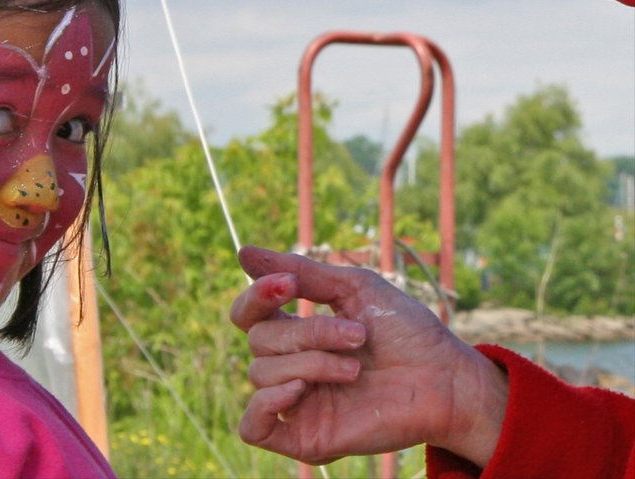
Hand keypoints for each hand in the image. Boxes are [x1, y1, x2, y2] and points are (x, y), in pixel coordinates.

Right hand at [230, 245, 507, 466]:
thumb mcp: (354, 288)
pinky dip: (264, 404)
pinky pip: (252, 426)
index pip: (249, 313)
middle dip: (308, 332)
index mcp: (298, 331)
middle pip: (259, 340)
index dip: (258, 295)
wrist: (447, 381)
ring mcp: (295, 402)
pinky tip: (299, 390)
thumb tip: (242, 252)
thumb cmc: (407, 332)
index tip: (289, 283)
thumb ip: (300, 271)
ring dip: (310, 363)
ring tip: (356, 369)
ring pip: (261, 374)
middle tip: (357, 336)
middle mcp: (291, 365)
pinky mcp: (303, 437)